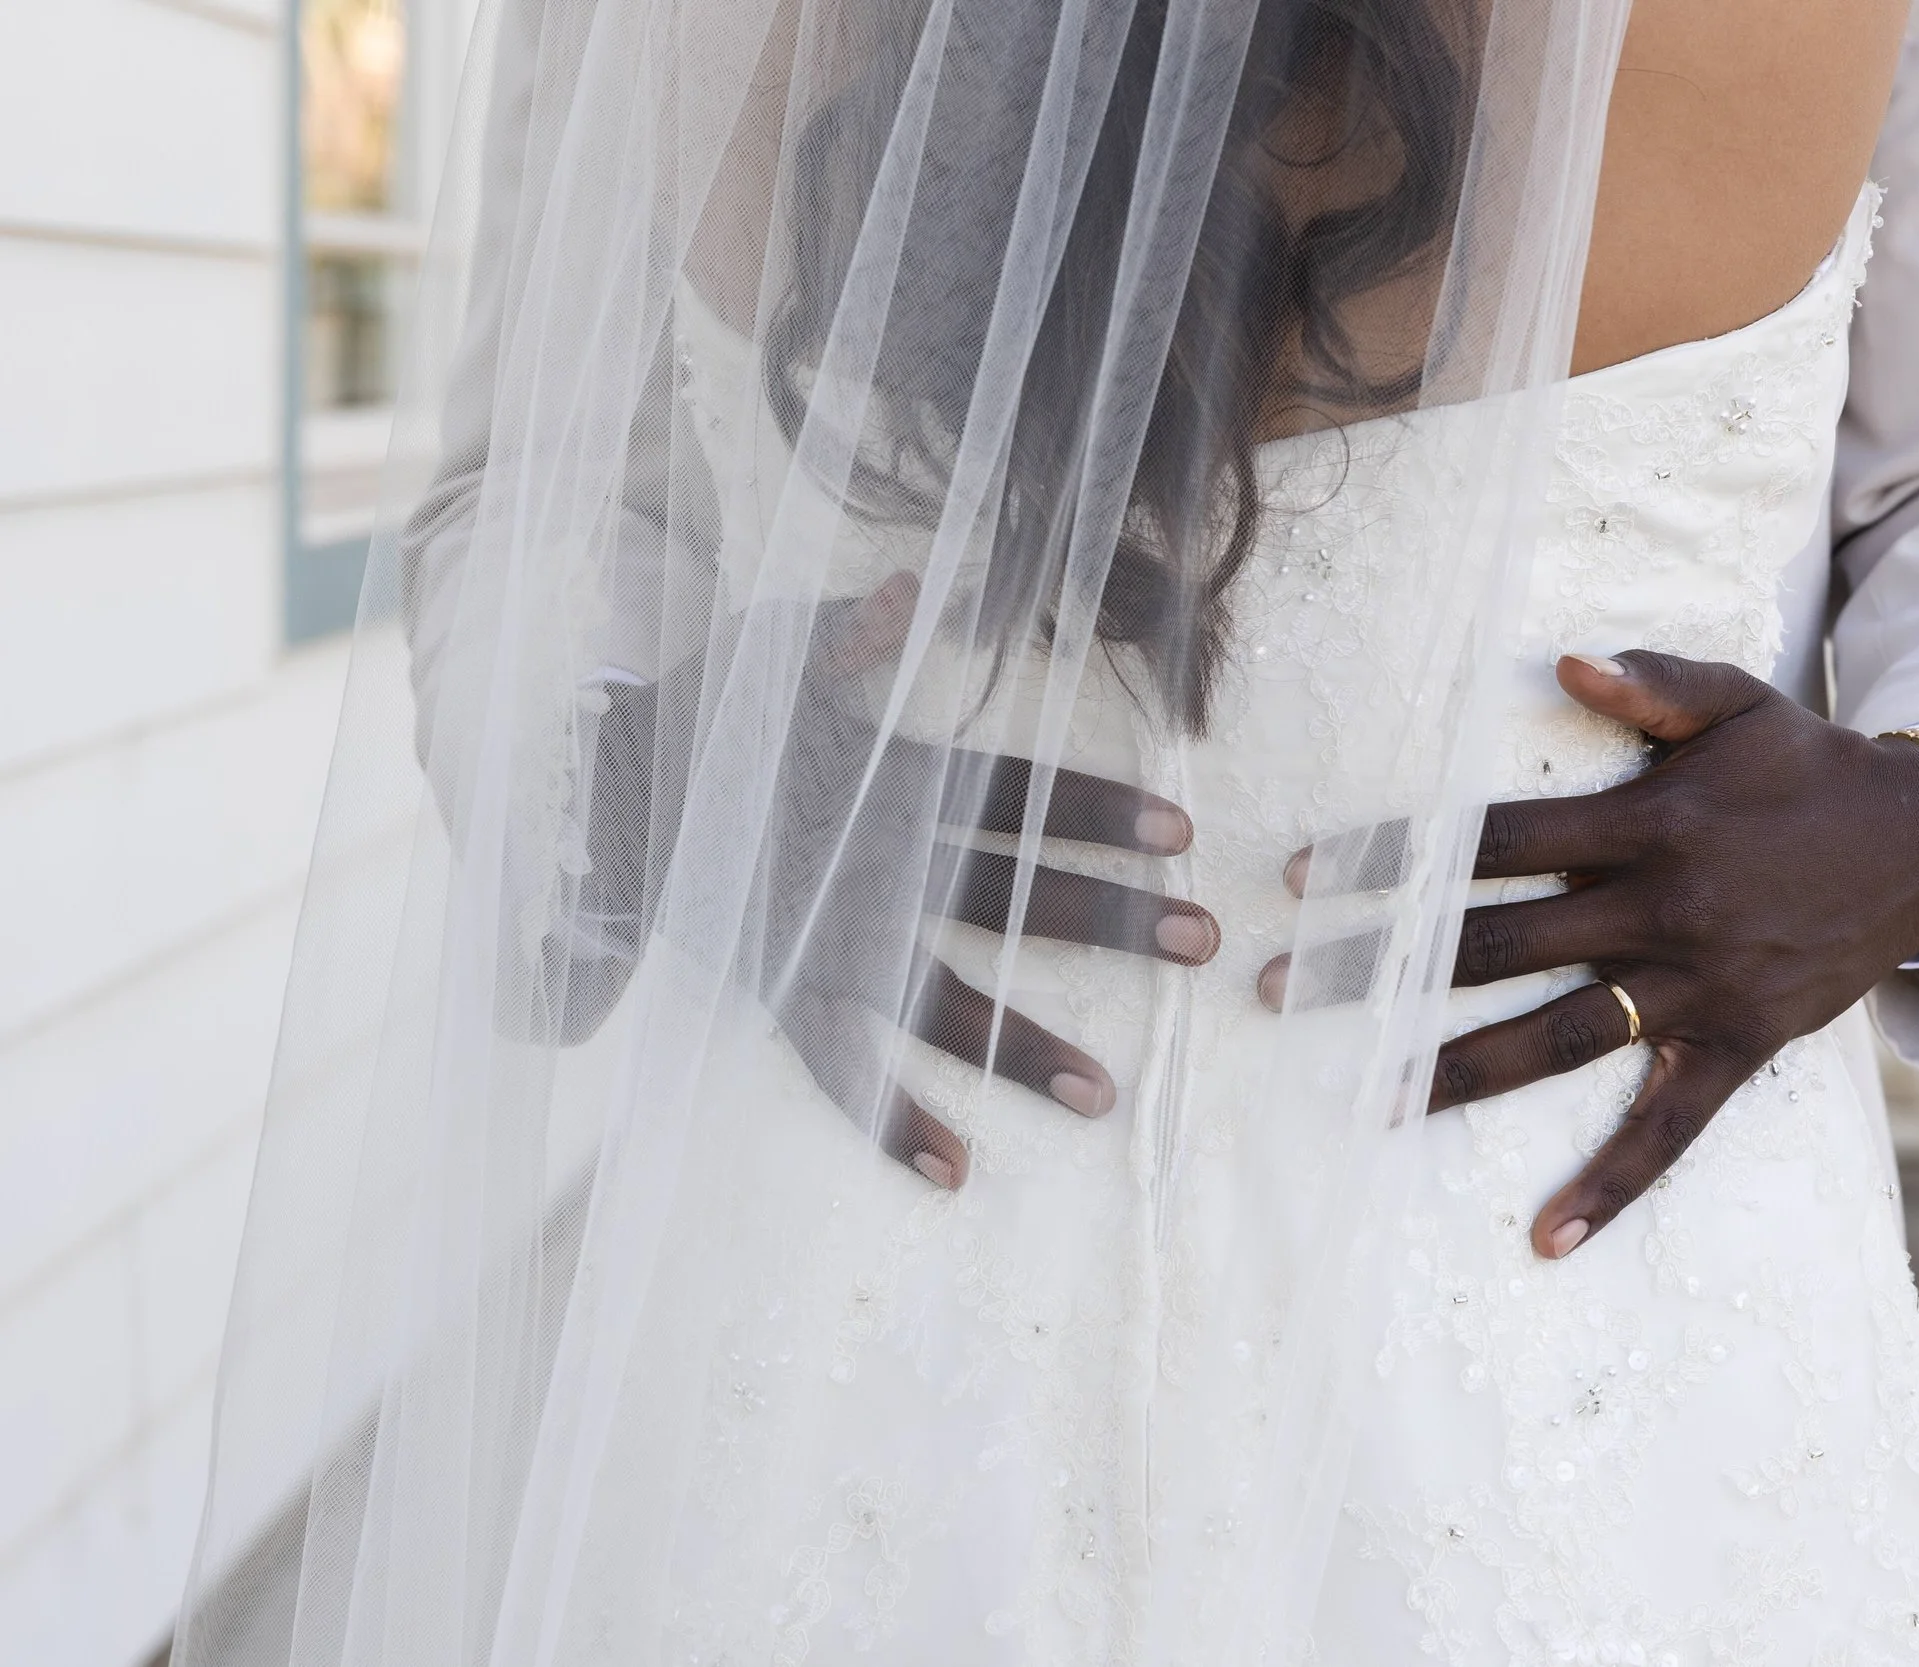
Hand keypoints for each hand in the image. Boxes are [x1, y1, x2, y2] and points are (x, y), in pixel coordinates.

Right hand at [556, 575, 1216, 1188]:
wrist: (590, 790)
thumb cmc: (701, 712)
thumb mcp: (771, 652)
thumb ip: (849, 632)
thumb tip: (912, 588)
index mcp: (887, 779)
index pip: (1013, 794)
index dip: (1095, 809)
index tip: (1181, 831)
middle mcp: (871, 864)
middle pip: (1007, 896)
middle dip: (1106, 920)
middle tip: (1202, 944)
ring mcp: (824, 936)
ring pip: (938, 997)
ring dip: (1021, 1046)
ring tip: (1103, 1095)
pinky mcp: (777, 988)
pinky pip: (836, 1066)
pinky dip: (889, 1121)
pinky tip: (954, 1171)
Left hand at [1266, 651, 1918, 1258]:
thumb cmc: (1807, 766)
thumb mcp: (1737, 702)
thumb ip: (1651, 682)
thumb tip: (1563, 668)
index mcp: (1645, 824)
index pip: (1490, 840)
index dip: (1394, 857)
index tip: (1303, 875)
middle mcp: (1660, 911)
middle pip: (1494, 943)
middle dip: (1382, 966)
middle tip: (1278, 989)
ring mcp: (1697, 988)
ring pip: (1558, 1039)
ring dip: (1458, 1070)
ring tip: (1368, 1098)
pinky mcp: (1736, 1048)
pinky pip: (1666, 1130)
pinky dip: (1610, 1187)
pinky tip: (1546, 1238)